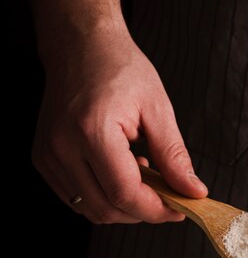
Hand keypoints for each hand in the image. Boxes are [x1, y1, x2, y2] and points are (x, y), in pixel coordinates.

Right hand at [32, 26, 207, 223]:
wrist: (79, 45)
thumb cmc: (119, 68)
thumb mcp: (157, 109)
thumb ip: (174, 156)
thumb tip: (193, 192)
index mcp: (92, 131)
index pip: (124, 194)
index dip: (156, 210)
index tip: (180, 208)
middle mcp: (63, 147)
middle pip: (107, 209)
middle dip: (143, 211)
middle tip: (166, 194)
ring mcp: (48, 155)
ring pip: (91, 209)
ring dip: (123, 206)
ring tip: (141, 174)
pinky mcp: (44, 159)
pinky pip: (77, 198)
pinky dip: (104, 197)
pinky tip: (119, 172)